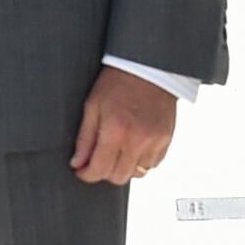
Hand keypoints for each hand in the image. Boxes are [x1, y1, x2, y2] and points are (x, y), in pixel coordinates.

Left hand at [71, 66, 177, 185]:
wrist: (148, 67)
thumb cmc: (118, 81)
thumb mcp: (93, 106)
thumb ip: (85, 138)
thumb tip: (78, 163)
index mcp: (116, 130)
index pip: (99, 170)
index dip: (87, 174)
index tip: (82, 170)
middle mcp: (137, 140)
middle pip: (118, 177)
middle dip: (104, 171)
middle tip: (98, 158)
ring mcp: (155, 141)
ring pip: (136, 173)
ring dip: (124, 166)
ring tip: (118, 149)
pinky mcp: (166, 139)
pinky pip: (152, 163)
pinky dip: (141, 160)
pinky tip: (134, 144)